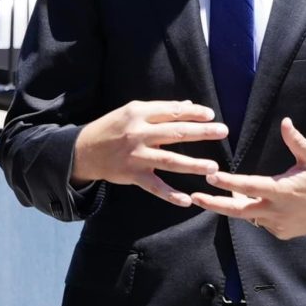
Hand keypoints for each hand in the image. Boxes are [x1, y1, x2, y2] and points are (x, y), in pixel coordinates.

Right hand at [71, 100, 226, 206]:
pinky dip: (170, 195)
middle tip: (223, 131)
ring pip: (170, 160)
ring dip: (193, 164)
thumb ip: (159, 110)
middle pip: (175, 132)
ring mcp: (136, 155)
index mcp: (138, 113)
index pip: (171, 111)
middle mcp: (138, 133)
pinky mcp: (133, 175)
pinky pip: (155, 187)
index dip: (193, 112)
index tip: (211, 115)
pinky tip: (187, 200)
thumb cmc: (111, 128)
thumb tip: (187, 105)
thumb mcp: (130, 112)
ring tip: (213, 167)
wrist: (83, 150)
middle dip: (201, 132)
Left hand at [190, 117, 305, 238]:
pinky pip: (261, 222)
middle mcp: (276, 211)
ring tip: (225, 192)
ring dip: (236, 205)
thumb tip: (285, 122)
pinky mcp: (281, 233)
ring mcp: (278, 225)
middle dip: (214, 204)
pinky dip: (255, 212)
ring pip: (249, 216)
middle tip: (195, 197)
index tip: (209, 176)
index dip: (228, 183)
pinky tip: (257, 202)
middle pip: (238, 211)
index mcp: (281, 191)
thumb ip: (296, 142)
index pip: (248, 187)